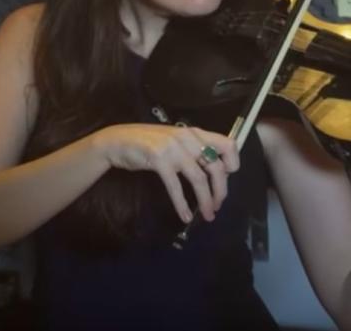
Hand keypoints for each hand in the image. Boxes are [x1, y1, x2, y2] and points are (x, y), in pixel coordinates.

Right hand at [94, 123, 238, 222]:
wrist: (117, 141)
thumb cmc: (148, 143)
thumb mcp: (176, 141)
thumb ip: (194, 150)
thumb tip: (216, 171)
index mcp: (195, 133)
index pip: (228, 144)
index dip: (233, 163)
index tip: (227, 178)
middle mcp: (188, 138)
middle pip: (216, 167)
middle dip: (220, 190)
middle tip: (217, 205)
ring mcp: (174, 148)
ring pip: (199, 179)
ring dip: (205, 200)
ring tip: (208, 215)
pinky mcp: (159, 160)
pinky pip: (176, 186)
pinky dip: (182, 204)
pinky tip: (184, 216)